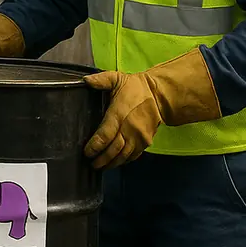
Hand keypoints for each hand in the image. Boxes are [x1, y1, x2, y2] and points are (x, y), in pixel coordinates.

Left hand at [83, 49, 220, 169]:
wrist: (159, 96)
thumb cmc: (135, 88)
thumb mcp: (116, 79)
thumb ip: (101, 80)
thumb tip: (85, 81)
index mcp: (119, 114)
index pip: (105, 135)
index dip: (95, 146)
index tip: (87, 152)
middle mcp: (130, 129)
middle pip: (114, 149)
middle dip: (102, 159)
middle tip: (91, 164)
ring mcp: (139, 137)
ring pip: (124, 155)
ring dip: (112, 163)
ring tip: (101, 167)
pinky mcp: (146, 142)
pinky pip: (133, 155)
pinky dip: (123, 161)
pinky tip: (115, 163)